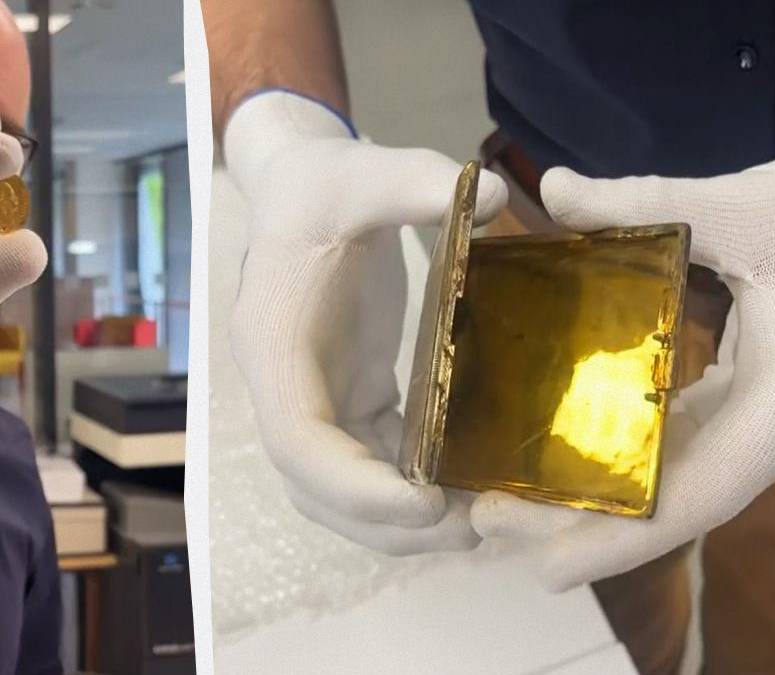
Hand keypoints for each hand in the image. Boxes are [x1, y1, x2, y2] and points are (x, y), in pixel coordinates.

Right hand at [224, 90, 507, 553]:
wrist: (304, 189)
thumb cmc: (329, 183)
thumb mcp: (368, 170)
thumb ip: (421, 181)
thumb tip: (500, 198)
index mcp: (274, 340)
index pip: (298, 441)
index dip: (354, 486)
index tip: (429, 502)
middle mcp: (285, 384)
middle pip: (314, 488)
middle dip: (383, 525)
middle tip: (470, 531)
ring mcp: (315, 398)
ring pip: (338, 491)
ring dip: (398, 523)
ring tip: (479, 525)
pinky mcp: (348, 397)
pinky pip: (370, 464)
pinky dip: (411, 490)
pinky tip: (470, 489)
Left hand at [471, 159, 774, 590]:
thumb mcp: (758, 206)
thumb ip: (653, 200)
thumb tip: (553, 186)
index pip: (694, 495)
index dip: (619, 540)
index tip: (545, 569)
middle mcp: (772, 433)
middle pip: (666, 498)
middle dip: (579, 520)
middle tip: (485, 516)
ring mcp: (765, 421)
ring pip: (673, 475)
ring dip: (596, 490)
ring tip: (507, 488)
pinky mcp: (756, 401)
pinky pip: (685, 441)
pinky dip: (626, 450)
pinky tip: (569, 440)